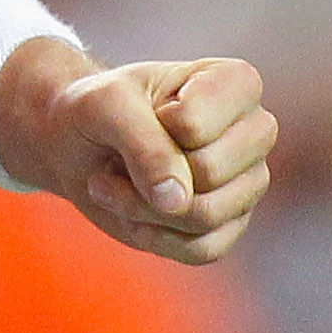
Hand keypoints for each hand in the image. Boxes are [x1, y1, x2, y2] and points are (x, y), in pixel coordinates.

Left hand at [0, 38, 274, 264]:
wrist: (77, 146)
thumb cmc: (97, 110)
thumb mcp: (106, 105)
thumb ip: (144, 143)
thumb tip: (178, 202)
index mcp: (236, 83)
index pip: (198, 124)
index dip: (155, 124)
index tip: (146, 109)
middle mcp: (254, 133)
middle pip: (210, 172)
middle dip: (146, 172)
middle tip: (118, 153)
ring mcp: (247, 183)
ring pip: (205, 215)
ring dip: (141, 206)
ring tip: (113, 183)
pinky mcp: (229, 228)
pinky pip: (200, 249)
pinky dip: (153, 235)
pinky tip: (133, 213)